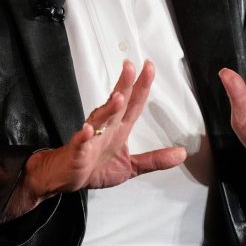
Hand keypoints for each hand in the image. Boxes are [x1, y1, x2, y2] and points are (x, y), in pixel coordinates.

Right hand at [15, 60, 186, 213]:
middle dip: (124, 85)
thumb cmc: (94, 168)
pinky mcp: (77, 151)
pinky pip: (81, 141)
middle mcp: (105, 128)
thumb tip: (181, 154)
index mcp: (119, 129)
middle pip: (117, 104)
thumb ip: (155, 159)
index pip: (133, 104)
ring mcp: (91, 138)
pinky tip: (88, 130)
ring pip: (100, 119)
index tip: (149, 67)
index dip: (141, 86)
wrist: (64, 177)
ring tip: (118, 97)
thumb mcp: (131, 167)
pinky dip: (84, 135)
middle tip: (130, 67)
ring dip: (108, 108)